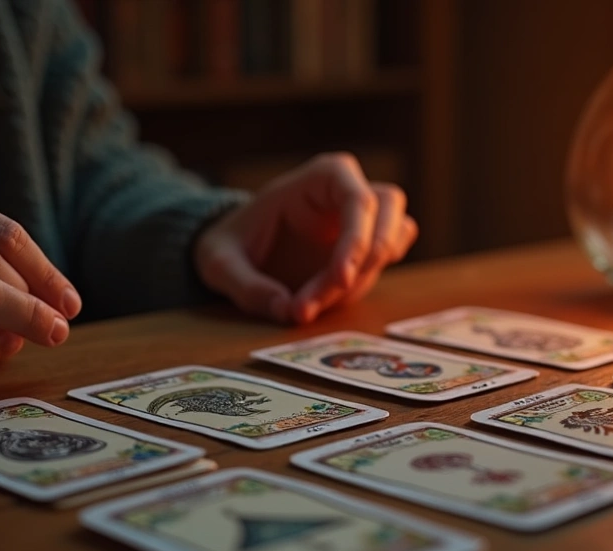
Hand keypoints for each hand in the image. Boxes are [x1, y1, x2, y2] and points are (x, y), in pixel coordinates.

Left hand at [194, 152, 417, 323]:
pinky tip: (326, 300)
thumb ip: (248, 286)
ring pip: (392, 242)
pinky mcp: (366, 248)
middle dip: (366, 260)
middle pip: (391, 213)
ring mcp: (363, 220)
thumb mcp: (220, 262)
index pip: (359, 198)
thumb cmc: (232, 242)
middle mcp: (348, 192)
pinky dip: (364, 284)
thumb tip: (285, 310)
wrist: (238, 250)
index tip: (339, 279)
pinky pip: (387, 261)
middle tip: (331, 295)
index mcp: (320, 178)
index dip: (357, 239)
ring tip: (311, 305)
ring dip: (360, 279)